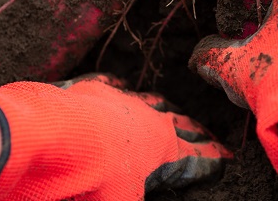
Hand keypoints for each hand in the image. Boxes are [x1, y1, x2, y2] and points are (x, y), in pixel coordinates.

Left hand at [0, 73, 230, 200]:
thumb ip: (133, 196)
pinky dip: (119, 90)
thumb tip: (134, 197)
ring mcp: (119, 102)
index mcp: (163, 148)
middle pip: (178, 123)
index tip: (226, 158)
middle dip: (193, 129)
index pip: (196, 155)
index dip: (212, 158)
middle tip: (204, 132)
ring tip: (168, 108)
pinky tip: (120, 89)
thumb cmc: (94, 179)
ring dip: (160, 107)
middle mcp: (148, 119)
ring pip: (149, 101)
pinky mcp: (90, 90)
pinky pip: (111, 87)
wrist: (51, 137)